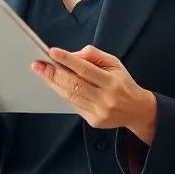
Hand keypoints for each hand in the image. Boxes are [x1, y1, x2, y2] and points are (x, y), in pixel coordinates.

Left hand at [32, 45, 157, 142]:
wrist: (137, 110)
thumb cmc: (123, 83)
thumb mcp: (114, 63)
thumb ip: (94, 56)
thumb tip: (72, 55)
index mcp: (112, 82)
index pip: (85, 69)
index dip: (67, 60)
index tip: (52, 52)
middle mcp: (105, 98)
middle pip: (74, 85)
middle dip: (53, 73)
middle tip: (38, 64)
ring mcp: (98, 112)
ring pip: (70, 96)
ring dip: (53, 83)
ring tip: (41, 72)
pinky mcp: (93, 121)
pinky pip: (73, 105)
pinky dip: (62, 93)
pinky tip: (54, 84)